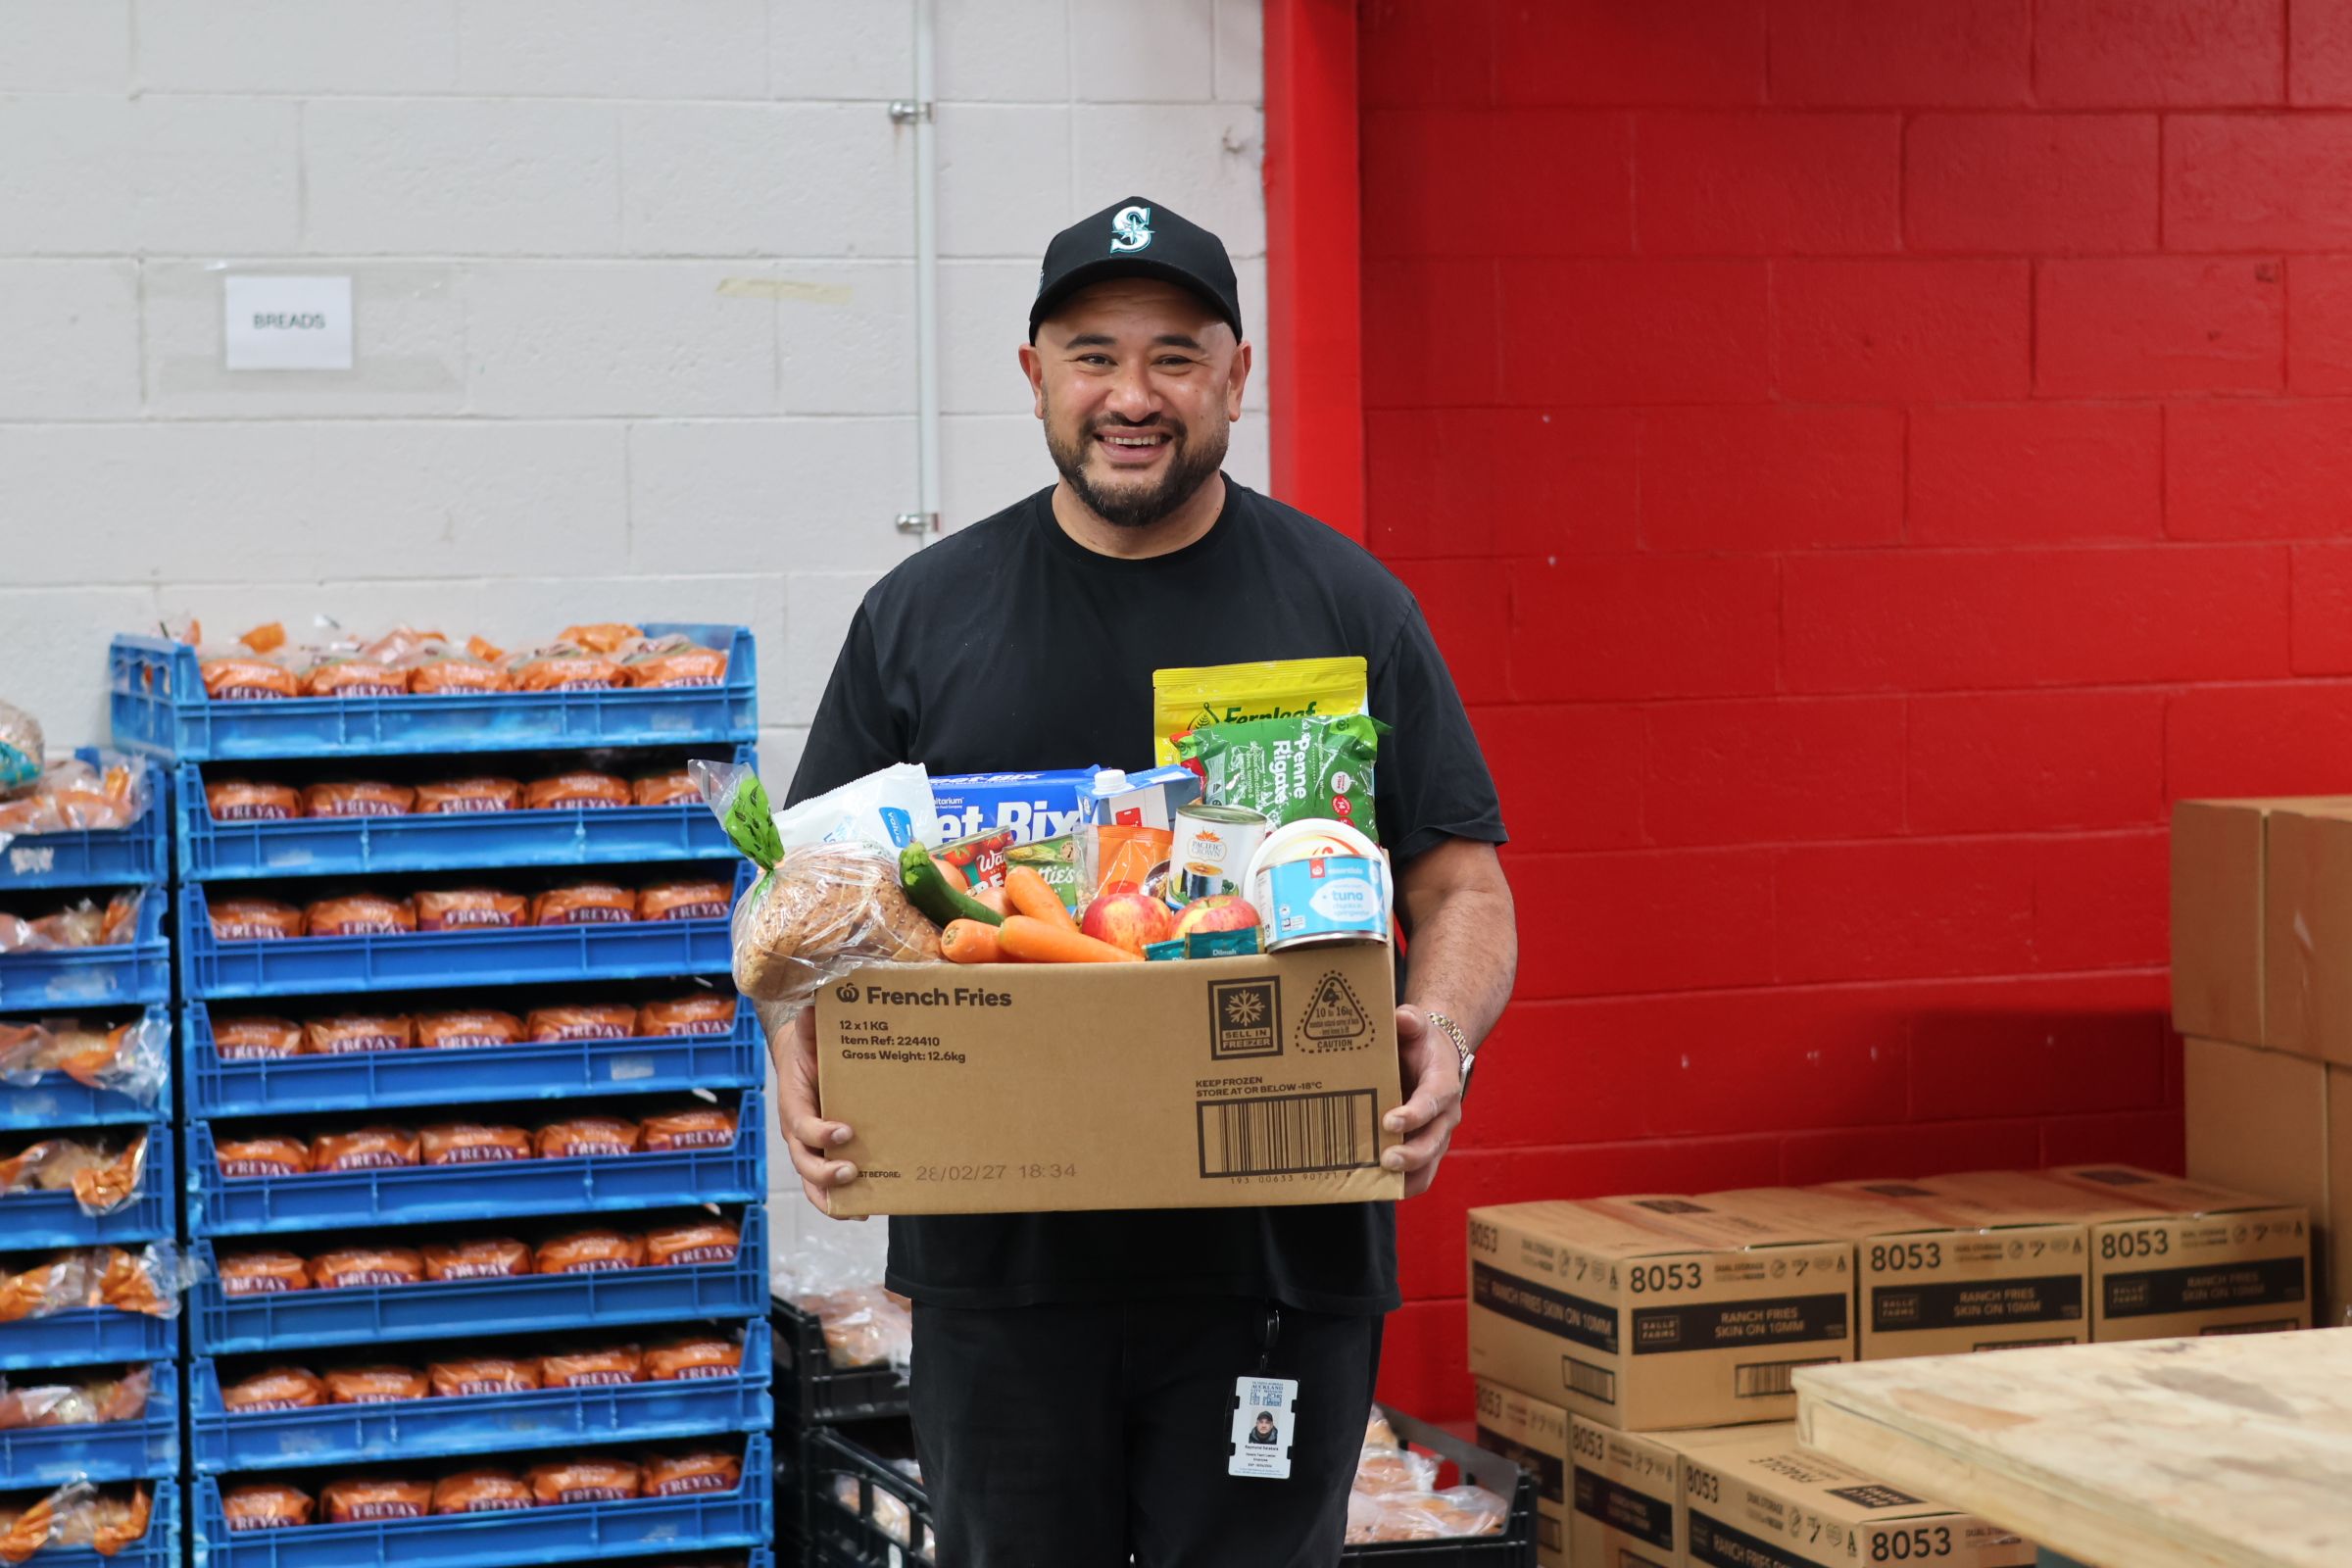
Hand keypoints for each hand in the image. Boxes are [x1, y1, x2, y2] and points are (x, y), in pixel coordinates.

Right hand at [776, 1008, 861, 1216]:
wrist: (803, 1057)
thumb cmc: (809, 1047)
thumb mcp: (808, 1034)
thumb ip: (810, 1025)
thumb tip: (813, 1009)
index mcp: (794, 1105)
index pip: (800, 1126)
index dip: (819, 1133)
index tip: (845, 1132)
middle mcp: (798, 1133)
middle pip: (804, 1163)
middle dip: (825, 1173)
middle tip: (851, 1172)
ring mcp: (809, 1149)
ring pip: (813, 1184)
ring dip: (832, 1197)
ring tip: (860, 1207)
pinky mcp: (823, 1156)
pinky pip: (826, 1187)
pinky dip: (841, 1203)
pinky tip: (866, 1210)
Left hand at [1384, 1004, 1462, 1197]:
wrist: (1433, 1056)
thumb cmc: (1419, 1041)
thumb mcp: (1415, 1024)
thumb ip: (1409, 1020)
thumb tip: (1401, 1018)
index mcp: (1443, 1082)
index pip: (1434, 1100)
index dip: (1415, 1113)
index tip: (1391, 1121)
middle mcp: (1445, 1113)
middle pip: (1434, 1140)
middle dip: (1412, 1153)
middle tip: (1387, 1159)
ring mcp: (1437, 1134)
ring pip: (1430, 1163)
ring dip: (1408, 1175)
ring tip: (1381, 1181)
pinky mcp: (1426, 1147)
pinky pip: (1422, 1174)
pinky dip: (1404, 1185)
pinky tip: (1378, 1189)